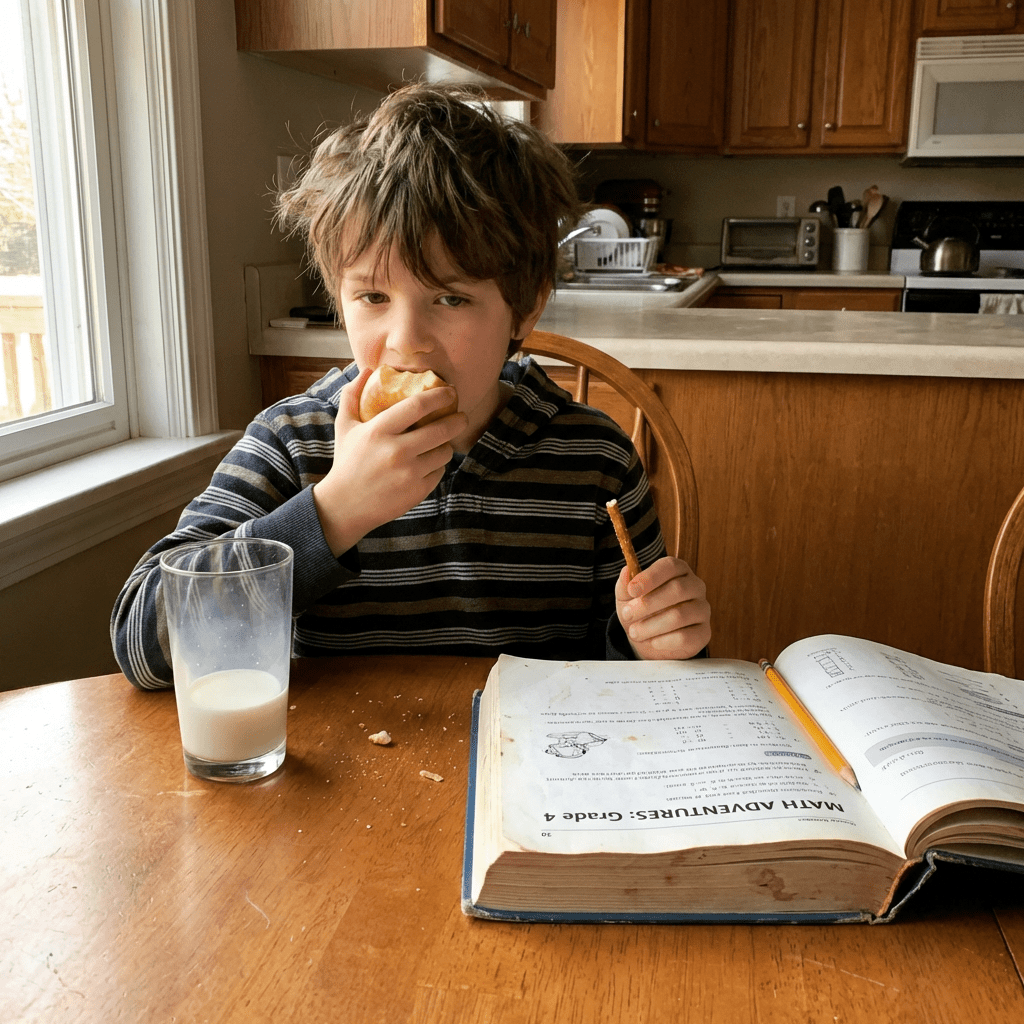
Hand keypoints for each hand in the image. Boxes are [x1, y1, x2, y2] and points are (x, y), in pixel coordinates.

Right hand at [312, 367, 466, 554]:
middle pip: (441, 429)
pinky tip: (429, 462)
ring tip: (441, 442)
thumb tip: (368, 370)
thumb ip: (352, 395)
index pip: (417, 406)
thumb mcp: (344, 426)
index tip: (450, 392)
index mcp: (379, 431)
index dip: (439, 396)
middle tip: (461, 416)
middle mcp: (396, 451)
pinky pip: (439, 471)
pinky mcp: (417, 491)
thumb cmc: (346, 461)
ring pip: (444, 452)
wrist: (345, 506)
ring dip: (446, 444)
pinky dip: (437, 465)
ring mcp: (409, 473)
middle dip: (458, 420)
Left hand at [615, 556, 710, 659]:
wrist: (649, 640)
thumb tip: (626, 571)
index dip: (650, 577)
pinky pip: (685, 637)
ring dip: (651, 625)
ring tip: (635, 632)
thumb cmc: (641, 612)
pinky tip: (653, 642)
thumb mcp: (627, 598)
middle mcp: (695, 586)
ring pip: (679, 615)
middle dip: (647, 604)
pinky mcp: (703, 633)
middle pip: (677, 589)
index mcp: (678, 571)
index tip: (632, 590)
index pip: (670, 566)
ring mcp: (702, 609)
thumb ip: (625, 584)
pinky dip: (664, 641)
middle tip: (627, 614)